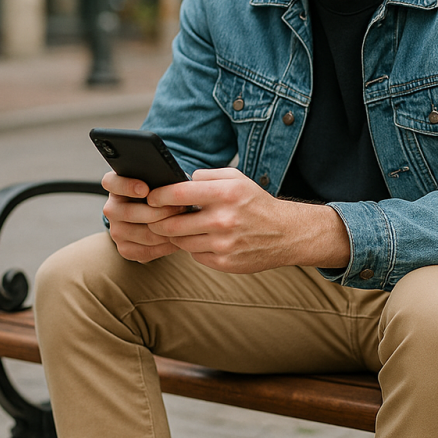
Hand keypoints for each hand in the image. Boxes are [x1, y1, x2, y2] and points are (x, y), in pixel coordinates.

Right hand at [101, 171, 185, 262]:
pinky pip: (148, 251)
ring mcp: (116, 231)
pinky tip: (178, 238)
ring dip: (167, 230)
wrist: (154, 217)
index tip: (145, 189)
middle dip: (161, 211)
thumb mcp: (157, 182)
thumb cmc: (159, 193)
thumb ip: (160, 180)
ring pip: (145, 234)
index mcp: (115, 187)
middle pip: (131, 213)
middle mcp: (111, 209)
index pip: (111, 182)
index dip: (126, 186)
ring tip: (185, 224)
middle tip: (182, 207)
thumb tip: (176, 185)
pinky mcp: (125, 249)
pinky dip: (166, 246)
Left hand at [145, 167, 350, 273]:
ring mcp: (224, 244)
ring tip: (179, 228)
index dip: (158, 196)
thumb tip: (179, 181)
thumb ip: (207, 175)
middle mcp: (224, 219)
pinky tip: (202, 240)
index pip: (178, 194)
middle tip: (155, 218)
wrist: (286, 234)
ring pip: (181, 242)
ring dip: (175, 236)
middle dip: (158, 221)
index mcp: (226, 194)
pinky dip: (194, 248)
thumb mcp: (237, 179)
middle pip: (172, 224)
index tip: (151, 198)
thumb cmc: (256, 203)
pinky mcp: (225, 263)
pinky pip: (195, 256)